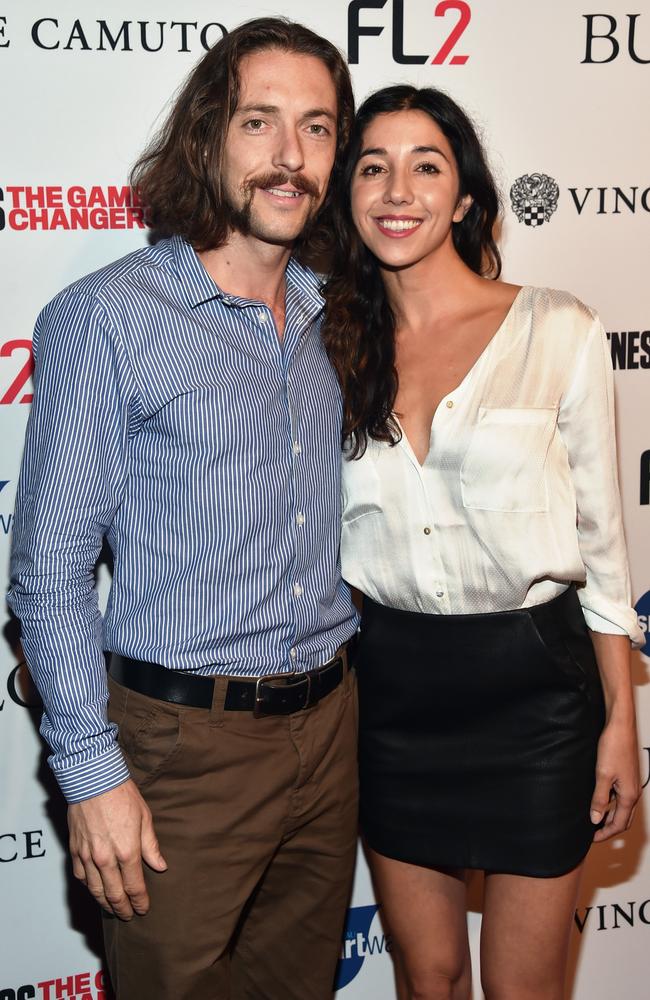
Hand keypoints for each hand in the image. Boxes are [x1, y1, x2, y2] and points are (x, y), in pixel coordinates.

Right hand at [68, 779, 166, 918]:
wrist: (93, 779)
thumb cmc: (122, 795)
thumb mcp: (145, 818)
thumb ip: (151, 846)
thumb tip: (160, 866)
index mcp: (127, 851)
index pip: (135, 887)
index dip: (140, 901)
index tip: (143, 909)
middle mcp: (106, 859)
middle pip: (114, 895)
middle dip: (123, 909)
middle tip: (128, 916)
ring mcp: (88, 857)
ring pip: (95, 890)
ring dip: (105, 904)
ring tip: (113, 910)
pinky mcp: (75, 851)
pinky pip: (81, 877)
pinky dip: (89, 888)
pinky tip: (95, 891)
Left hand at [590, 717, 639, 841]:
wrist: (620, 727)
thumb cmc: (613, 747)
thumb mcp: (602, 775)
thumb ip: (599, 799)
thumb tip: (595, 819)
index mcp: (628, 796)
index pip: (619, 824)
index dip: (605, 834)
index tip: (592, 838)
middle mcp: (632, 792)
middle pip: (623, 819)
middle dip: (609, 828)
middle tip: (593, 832)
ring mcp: (630, 784)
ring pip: (622, 808)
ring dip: (610, 816)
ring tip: (594, 819)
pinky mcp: (626, 776)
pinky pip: (620, 797)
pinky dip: (611, 804)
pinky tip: (599, 800)